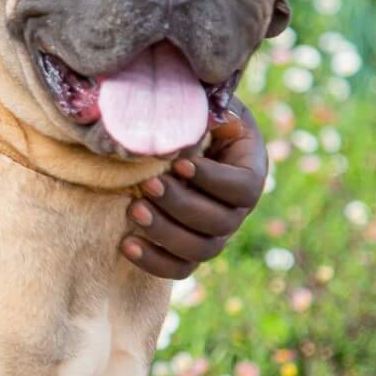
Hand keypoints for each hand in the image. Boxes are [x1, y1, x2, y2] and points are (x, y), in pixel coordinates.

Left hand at [119, 103, 267, 280]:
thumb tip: (204, 116)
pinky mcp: (188, 249)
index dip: (212, 180)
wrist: (174, 144)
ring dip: (166, 232)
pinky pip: (179, 269)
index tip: (179, 164)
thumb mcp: (205, 106)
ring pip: (201, 250)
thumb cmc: (193, 119)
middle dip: (182, 205)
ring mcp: (214, 233)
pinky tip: (126, 244)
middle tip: (148, 185)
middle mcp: (237, 209)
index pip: (242, 188)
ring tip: (134, 210)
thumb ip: (207, 112)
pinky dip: (154, 262)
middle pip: (220, 222)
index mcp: (249, 172)